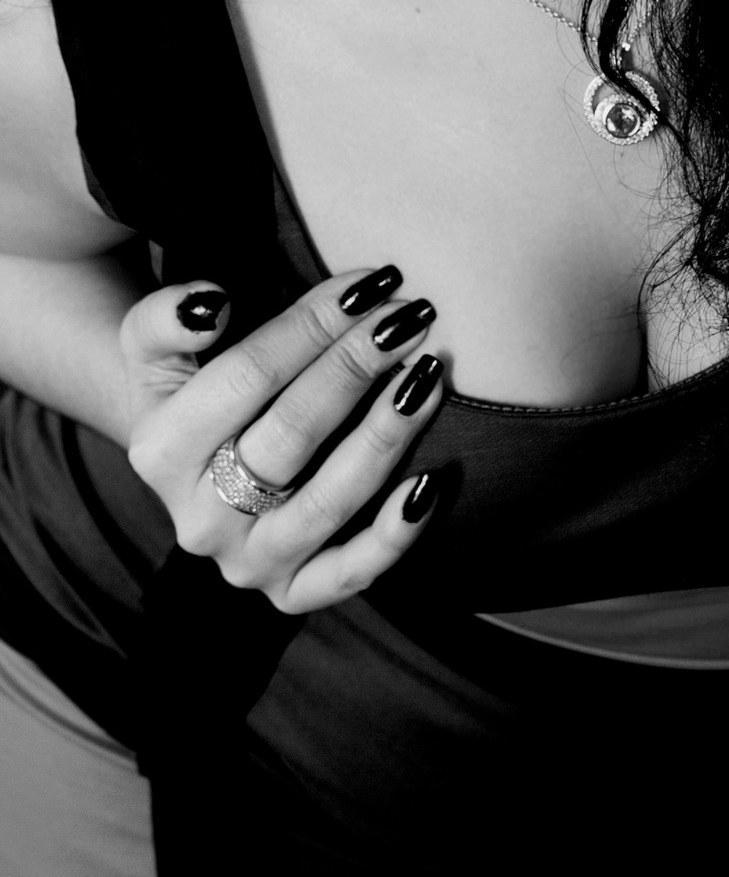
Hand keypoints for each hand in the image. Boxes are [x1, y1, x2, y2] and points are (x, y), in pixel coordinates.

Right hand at [120, 267, 444, 612]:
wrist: (190, 461)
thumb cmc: (187, 383)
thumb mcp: (151, 343)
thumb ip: (165, 318)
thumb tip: (211, 304)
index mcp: (161, 451)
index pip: (249, 375)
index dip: (313, 324)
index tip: (371, 284)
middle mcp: (200, 519)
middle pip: (294, 433)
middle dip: (357, 365)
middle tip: (409, 316)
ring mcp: (246, 563)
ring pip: (328, 501)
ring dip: (386, 434)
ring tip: (428, 374)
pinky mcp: (291, 591)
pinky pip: (350, 573)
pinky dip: (394, 534)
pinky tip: (430, 482)